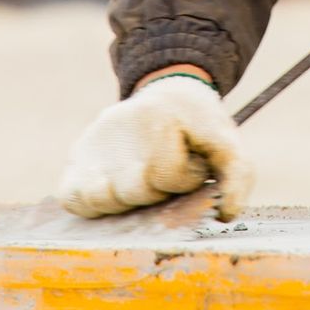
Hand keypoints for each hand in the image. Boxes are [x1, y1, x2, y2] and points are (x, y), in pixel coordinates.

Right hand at [58, 74, 252, 220]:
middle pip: (133, 190)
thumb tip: (225, 214)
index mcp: (158, 115)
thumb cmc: (197, 127)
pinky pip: (72, 197)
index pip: (167, 173)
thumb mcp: (225, 141)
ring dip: (125, 199)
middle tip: (164, 171)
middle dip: (155, 190)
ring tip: (141, 180)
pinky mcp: (77, 154)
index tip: (191, 159)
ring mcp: (94, 140)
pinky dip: (89, 202)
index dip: (186, 176)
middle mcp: (119, 123)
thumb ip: (237, 174)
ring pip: (100, 198)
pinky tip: (112, 190)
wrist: (169, 95)